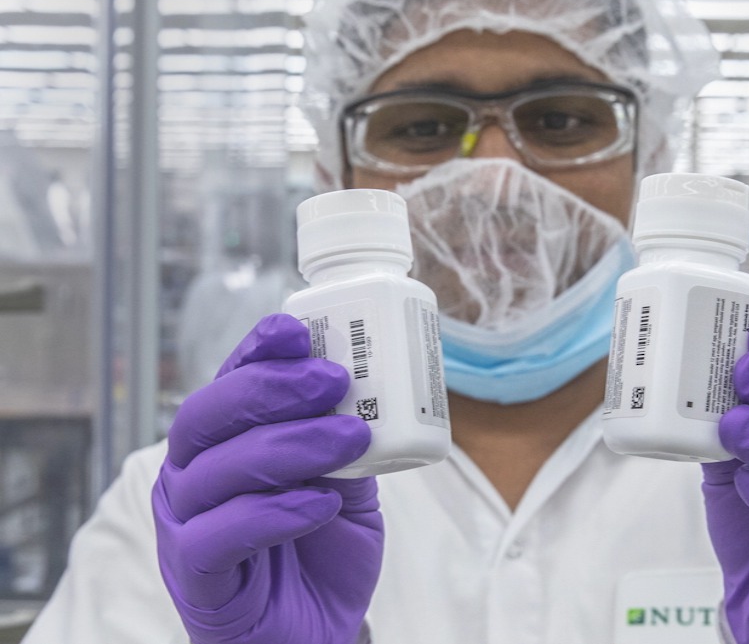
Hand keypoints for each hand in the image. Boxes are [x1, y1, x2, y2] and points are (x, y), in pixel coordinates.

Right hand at [152, 314, 382, 643]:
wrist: (316, 633)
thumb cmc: (322, 553)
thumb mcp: (347, 487)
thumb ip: (346, 445)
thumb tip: (367, 394)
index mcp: (224, 443)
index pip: (226, 383)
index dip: (254, 351)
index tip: (295, 329)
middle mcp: (193, 475)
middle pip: (206, 415)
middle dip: (270, 389)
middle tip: (332, 380)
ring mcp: (185, 524)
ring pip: (215, 469)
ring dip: (288, 445)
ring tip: (349, 437)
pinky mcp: (195, 575)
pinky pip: (219, 535)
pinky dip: (274, 512)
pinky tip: (321, 502)